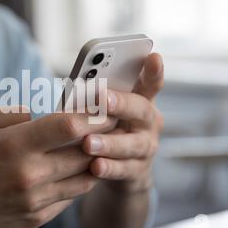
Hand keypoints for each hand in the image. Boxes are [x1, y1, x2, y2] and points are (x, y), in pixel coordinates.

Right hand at [0, 106, 116, 227]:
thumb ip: (10, 113)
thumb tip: (38, 112)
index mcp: (13, 146)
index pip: (68, 126)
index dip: (92, 113)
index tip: (104, 105)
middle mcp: (29, 174)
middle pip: (84, 151)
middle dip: (104, 134)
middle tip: (114, 121)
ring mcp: (36, 199)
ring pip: (85, 176)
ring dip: (97, 158)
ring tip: (101, 144)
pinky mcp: (39, 217)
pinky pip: (72, 196)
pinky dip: (81, 180)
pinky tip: (80, 168)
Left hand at [81, 53, 164, 192]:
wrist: (121, 170)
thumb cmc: (108, 129)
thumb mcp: (107, 112)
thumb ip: (98, 100)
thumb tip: (73, 90)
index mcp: (141, 100)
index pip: (151, 82)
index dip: (154, 71)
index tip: (153, 57)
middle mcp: (149, 122)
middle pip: (141, 109)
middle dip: (122, 103)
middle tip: (102, 99)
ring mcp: (146, 147)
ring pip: (132, 144)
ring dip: (110, 142)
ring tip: (88, 143)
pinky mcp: (138, 171)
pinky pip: (124, 169)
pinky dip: (110, 168)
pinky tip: (95, 167)